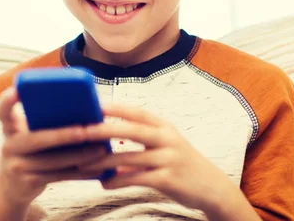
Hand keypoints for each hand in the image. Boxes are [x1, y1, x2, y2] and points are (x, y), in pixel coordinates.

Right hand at [0, 87, 106, 206]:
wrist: (10, 187)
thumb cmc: (29, 151)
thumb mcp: (27, 134)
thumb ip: (44, 121)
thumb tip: (85, 109)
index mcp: (10, 127)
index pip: (1, 109)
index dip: (7, 100)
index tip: (18, 90)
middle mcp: (9, 145)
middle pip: (36, 139)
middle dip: (63, 135)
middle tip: (86, 131)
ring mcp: (17, 166)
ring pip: (52, 161)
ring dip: (79, 156)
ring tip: (101, 149)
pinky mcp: (28, 183)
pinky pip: (59, 177)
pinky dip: (80, 173)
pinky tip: (97, 170)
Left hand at [79, 103, 237, 215]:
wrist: (212, 188)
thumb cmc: (182, 163)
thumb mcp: (165, 146)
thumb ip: (140, 141)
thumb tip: (108, 141)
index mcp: (164, 126)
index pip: (137, 112)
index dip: (115, 107)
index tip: (93, 104)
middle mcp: (167, 138)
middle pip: (131, 129)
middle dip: (104, 129)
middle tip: (82, 130)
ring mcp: (168, 158)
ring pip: (130, 157)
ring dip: (104, 161)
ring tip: (83, 164)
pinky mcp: (167, 179)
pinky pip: (136, 178)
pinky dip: (118, 181)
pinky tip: (104, 183)